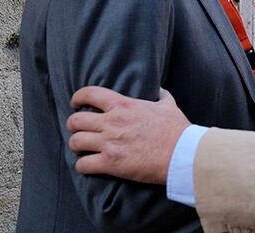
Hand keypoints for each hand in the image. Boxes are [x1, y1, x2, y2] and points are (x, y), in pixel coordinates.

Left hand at [67, 87, 190, 184]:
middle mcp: (113, 122)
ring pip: (76, 142)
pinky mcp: (111, 164)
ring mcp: (110, 143)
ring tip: (81, 148)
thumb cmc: (176, 129)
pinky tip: (88, 165)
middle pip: (76, 120)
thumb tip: (159, 89)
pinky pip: (83, 165)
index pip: (90, 94)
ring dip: (76, 145)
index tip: (76, 103)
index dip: (78, 97)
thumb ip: (160, 95)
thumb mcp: (169, 105)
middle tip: (78, 129)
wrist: (181, 153)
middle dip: (73, 125)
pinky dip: (82, 166)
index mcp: (124, 105)